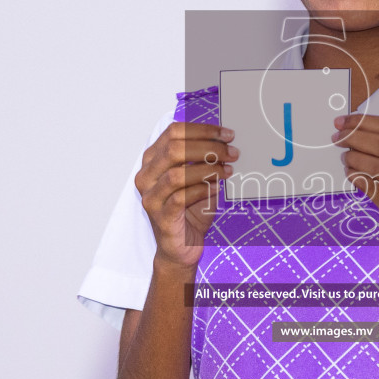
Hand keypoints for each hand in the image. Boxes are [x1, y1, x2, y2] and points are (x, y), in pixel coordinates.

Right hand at [134, 122, 237, 267]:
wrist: (181, 248)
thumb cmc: (190, 211)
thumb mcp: (198, 179)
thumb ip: (205, 160)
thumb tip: (227, 141)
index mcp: (153, 160)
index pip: (173, 132)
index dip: (203, 130)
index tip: (227, 134)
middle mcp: (147, 176)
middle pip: (175, 149)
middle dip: (208, 147)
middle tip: (232, 153)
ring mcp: (151, 197)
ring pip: (177, 173)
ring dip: (208, 169)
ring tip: (227, 171)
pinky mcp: (161, 217)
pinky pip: (181, 198)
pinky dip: (202, 190)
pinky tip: (217, 189)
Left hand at [332, 113, 378, 249]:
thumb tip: (355, 126)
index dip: (364, 122)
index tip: (343, 121)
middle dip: (355, 137)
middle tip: (337, 138)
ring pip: (376, 165)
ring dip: (354, 158)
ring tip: (345, 159)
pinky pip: (370, 187)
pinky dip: (356, 177)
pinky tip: (351, 174)